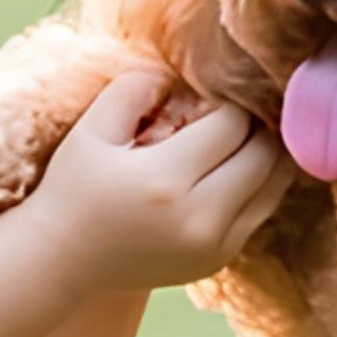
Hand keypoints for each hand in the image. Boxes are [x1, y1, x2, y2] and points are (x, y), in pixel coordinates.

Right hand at [23, 69, 290, 293]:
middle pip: (263, 154)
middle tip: (230, 110)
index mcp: (166, 181)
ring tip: (242, 134)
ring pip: (274, 185)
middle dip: (254, 124)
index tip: (207, 94)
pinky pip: (261, 211)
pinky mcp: (217, 261)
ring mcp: (213, 246)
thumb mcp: (92, 127)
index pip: (232, 124)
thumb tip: (178, 75)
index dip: (227, 100)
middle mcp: (199, 219)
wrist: (63, 259)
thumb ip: (135, 87)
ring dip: (266, 153)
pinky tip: (235, 166)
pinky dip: (258, 184)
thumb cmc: (74, 187)